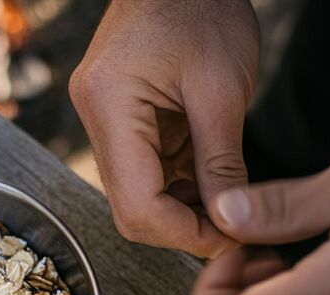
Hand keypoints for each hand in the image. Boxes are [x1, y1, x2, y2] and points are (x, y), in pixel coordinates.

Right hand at [70, 0, 257, 257]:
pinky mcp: (121, 116)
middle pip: (131, 206)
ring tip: (230, 201)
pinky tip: (214, 179)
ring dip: (184, 206)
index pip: (137, 205)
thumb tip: (228, 223)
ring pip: (139, 192)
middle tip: (234, 228)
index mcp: (110, 106)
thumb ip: (221, 164)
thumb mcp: (223, 91)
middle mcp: (96, 116)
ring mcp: (105, 117)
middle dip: (183, 225)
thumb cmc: (204, 8)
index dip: (184, 234)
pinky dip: (182, 183)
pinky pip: (148, 168)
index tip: (231, 237)